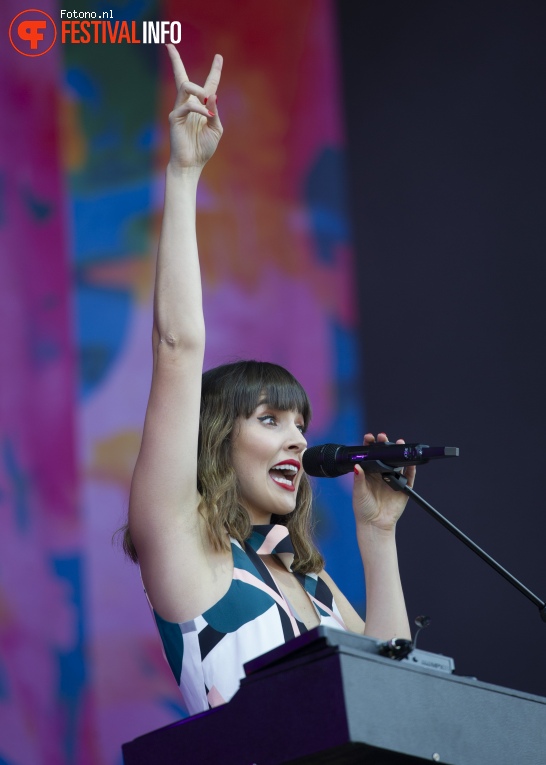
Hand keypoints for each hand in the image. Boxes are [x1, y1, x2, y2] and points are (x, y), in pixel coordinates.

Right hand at [166, 44, 222, 169]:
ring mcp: (180, 109)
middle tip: (169, 45)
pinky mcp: (174, 117)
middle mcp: (189, 104)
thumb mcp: (216, 129)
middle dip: (175, 60)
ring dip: (199, 90)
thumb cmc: (204, 148)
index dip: (215, 70)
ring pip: (185, 85)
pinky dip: (199, 108)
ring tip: (207, 101)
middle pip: (181, 76)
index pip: (209, 84)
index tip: (219, 56)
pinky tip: (206, 116)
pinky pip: (187, 105)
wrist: (192, 164)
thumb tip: (213, 95)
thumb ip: (215, 112)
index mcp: (202, 107)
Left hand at [352, 433, 414, 532]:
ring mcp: (393, 480)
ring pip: (398, 462)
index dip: (370, 445)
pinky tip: (411, 461)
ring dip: (399, 453)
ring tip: (400, 442)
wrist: (375, 524)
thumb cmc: (363, 509)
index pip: (370, 455)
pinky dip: (412, 469)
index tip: (369, 438)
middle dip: (385, 444)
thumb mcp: (358, 492)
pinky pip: (409, 476)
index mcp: (369, 473)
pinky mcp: (403, 488)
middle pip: (385, 455)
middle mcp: (381, 474)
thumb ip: (359, 479)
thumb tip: (357, 466)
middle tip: (383, 437)